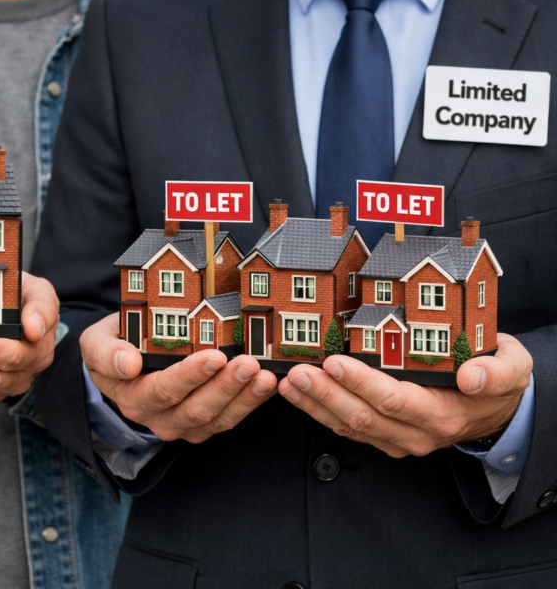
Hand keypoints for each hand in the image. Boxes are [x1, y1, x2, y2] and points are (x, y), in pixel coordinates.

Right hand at [82, 313, 277, 442]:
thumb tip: (127, 363)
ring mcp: (181, 423)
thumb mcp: (95, 341)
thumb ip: (104, 352)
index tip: (214, 355)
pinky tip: (269, 384)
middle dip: (224, 386)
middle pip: (194, 409)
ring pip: (216, 418)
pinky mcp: (202, 424)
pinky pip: (228, 419)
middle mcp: (156, 417)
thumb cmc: (115, 343)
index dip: (189, 376)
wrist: (124, 358)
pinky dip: (250, 403)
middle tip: (249, 363)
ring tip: (265, 375)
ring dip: (243, 398)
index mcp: (130, 395)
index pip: (162, 390)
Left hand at [278, 333, 531, 457]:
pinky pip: (347, 428)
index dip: (361, 383)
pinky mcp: (384, 437)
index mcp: (443, 414)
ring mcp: (398, 439)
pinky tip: (296, 392)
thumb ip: (498, 372)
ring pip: (349, 426)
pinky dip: (318, 411)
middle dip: (326, 393)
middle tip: (298, 370)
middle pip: (363, 417)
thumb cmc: (496, 379)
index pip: (395, 400)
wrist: (494, 408)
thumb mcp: (513, 367)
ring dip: (315, 404)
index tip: (334, 361)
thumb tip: (473, 377)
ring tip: (288, 381)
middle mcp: (418, 433)